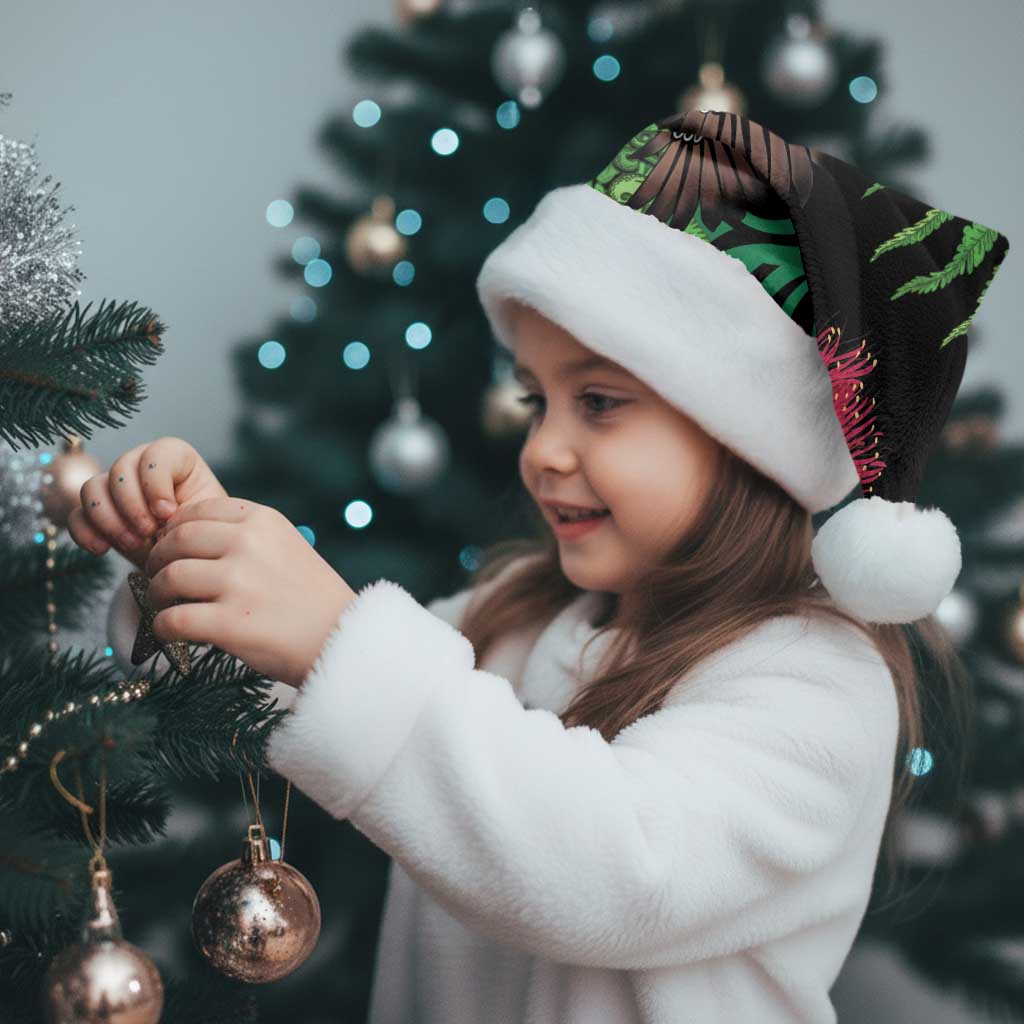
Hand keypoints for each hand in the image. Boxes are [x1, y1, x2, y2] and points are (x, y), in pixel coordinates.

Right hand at [67, 437, 227, 570]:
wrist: (188, 560)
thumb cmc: (203, 534)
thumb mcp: (206, 519)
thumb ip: (189, 510)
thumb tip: (162, 515)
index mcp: (176, 459)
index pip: (156, 454)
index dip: (156, 483)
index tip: (168, 513)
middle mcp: (141, 466)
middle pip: (120, 469)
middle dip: (132, 505)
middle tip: (148, 533)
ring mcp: (115, 488)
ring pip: (92, 488)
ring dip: (109, 519)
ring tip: (133, 544)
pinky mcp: (97, 514)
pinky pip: (76, 515)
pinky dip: (85, 532)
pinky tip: (102, 549)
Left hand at [142, 496, 357, 687]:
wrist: (343, 639)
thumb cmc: (313, 598)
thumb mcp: (287, 546)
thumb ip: (246, 536)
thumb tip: (185, 538)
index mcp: (263, 520)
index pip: (198, 511)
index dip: (175, 530)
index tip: (172, 548)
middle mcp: (248, 544)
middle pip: (176, 541)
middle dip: (158, 560)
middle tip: (157, 577)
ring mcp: (238, 583)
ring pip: (169, 578)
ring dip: (157, 594)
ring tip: (165, 605)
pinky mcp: (229, 623)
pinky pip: (172, 620)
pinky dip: (163, 627)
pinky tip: (170, 632)